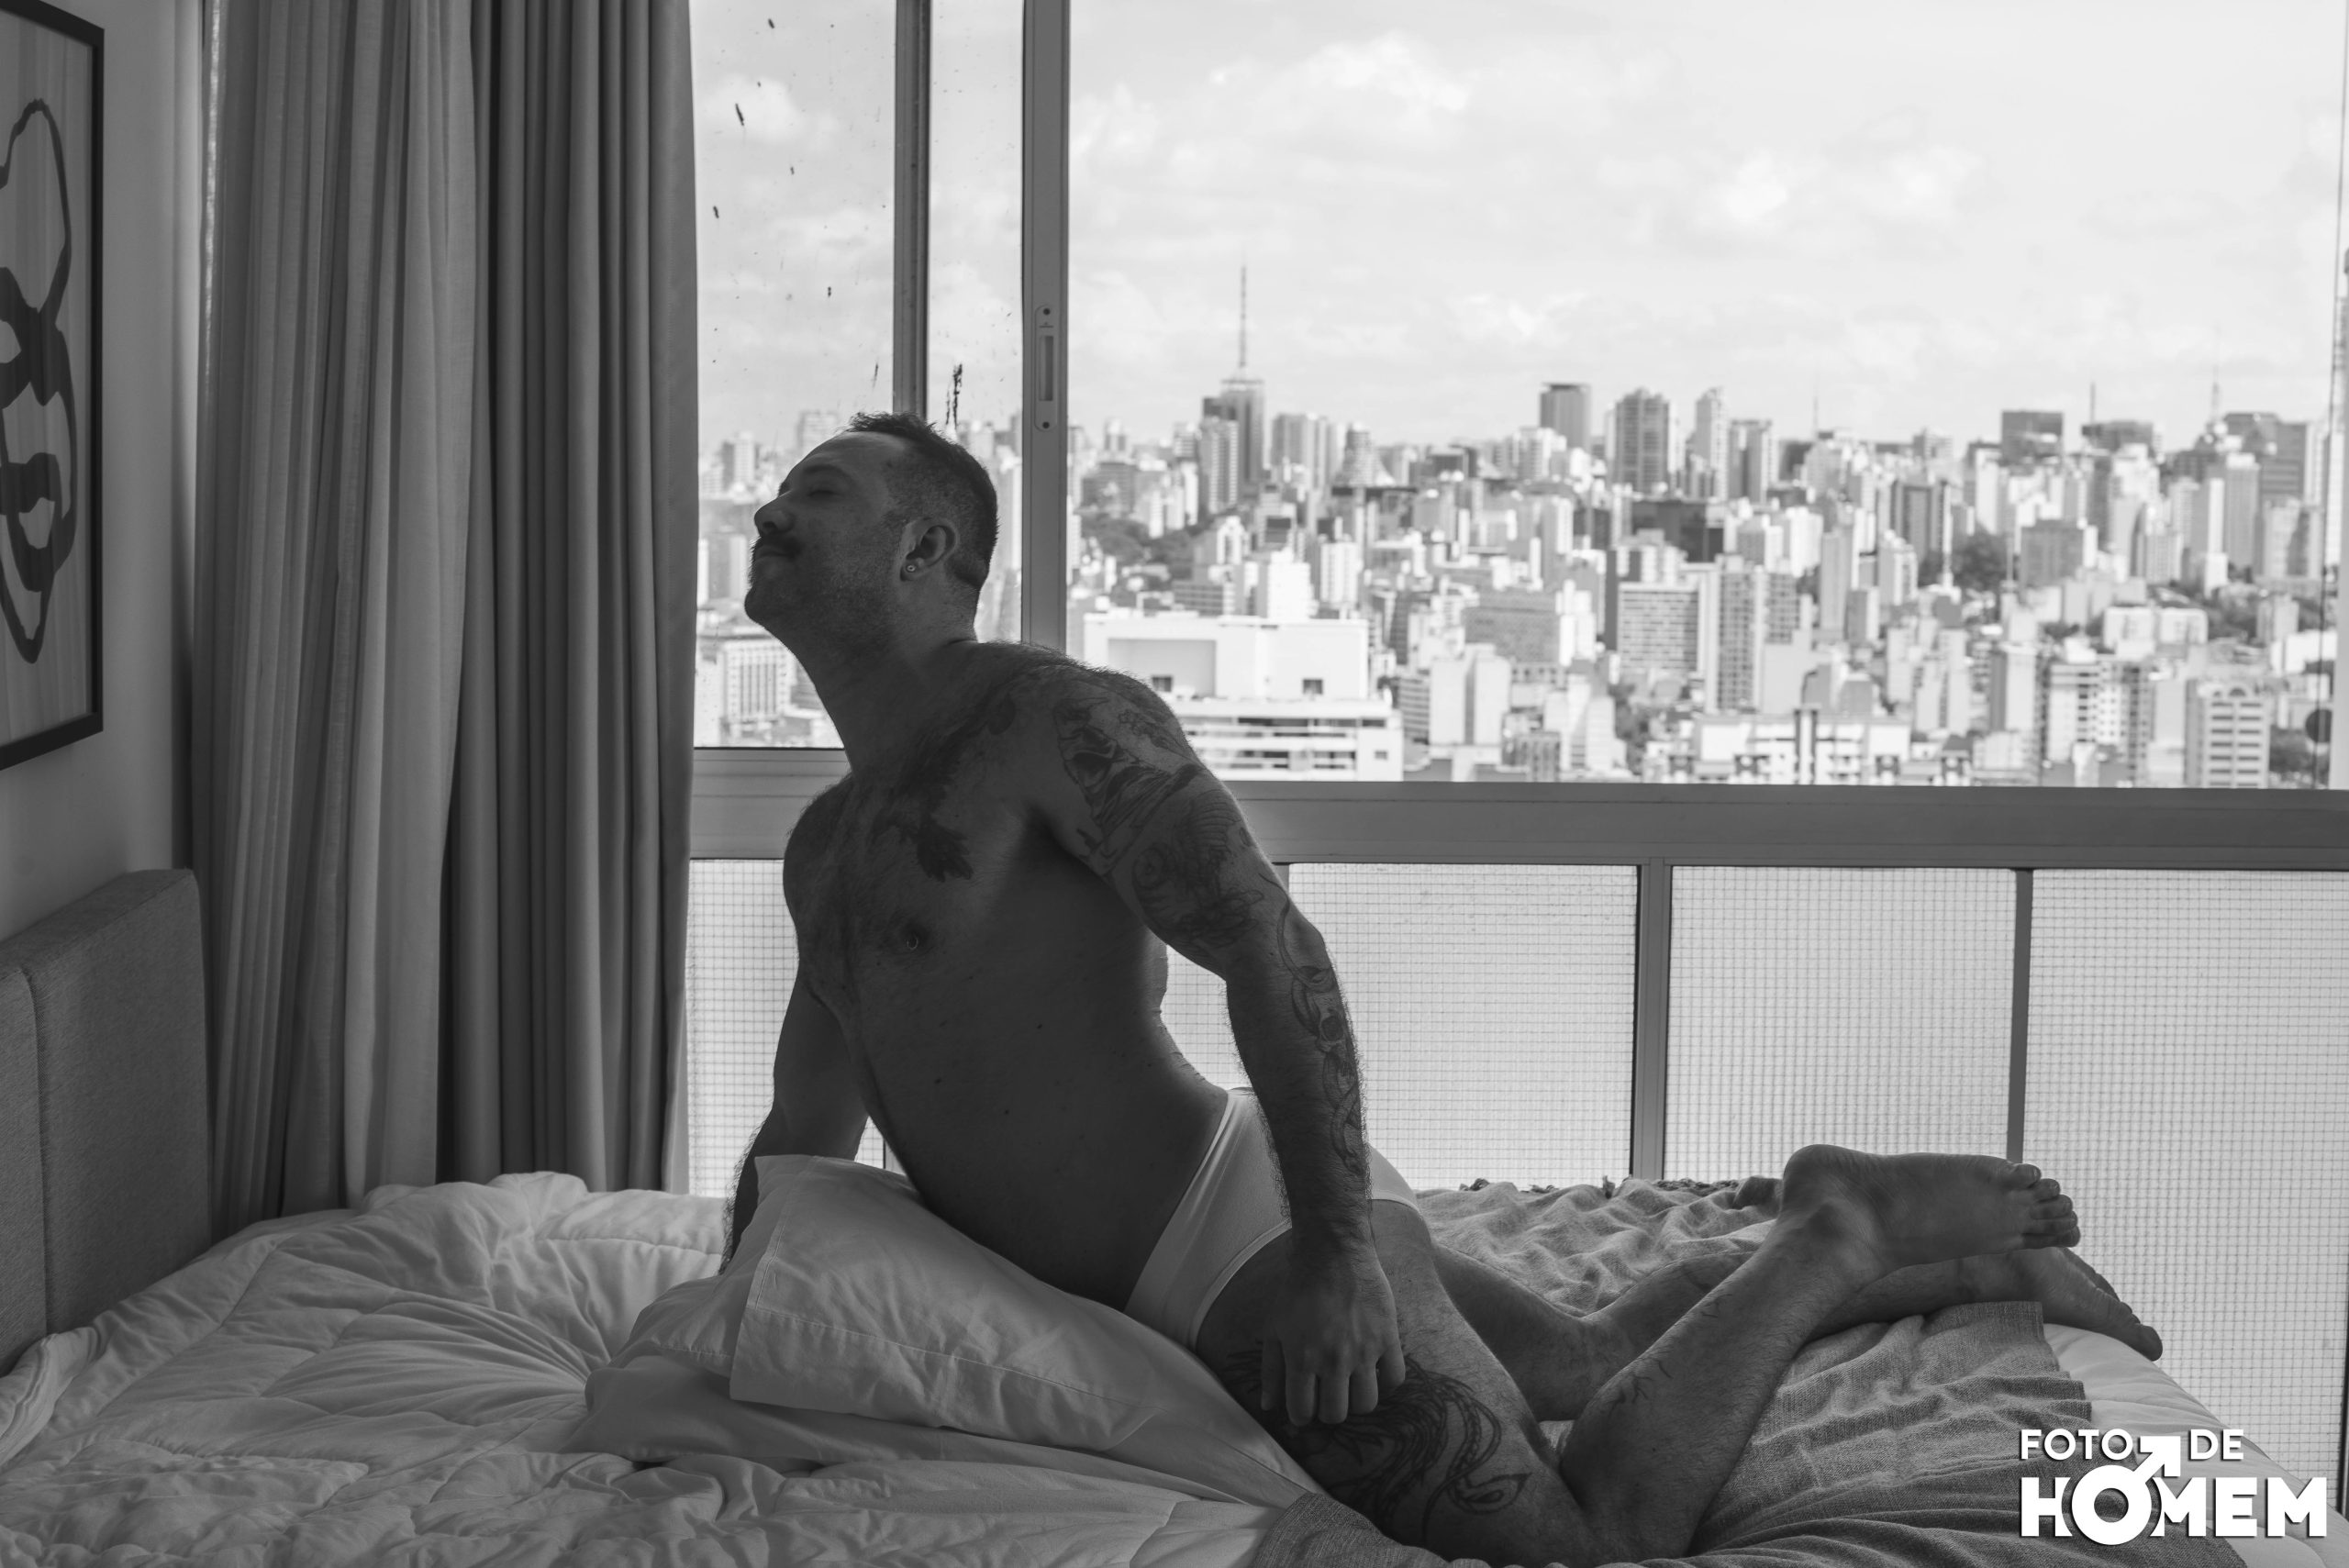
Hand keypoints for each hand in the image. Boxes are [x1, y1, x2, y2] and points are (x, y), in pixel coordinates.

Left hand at [1258, 1242, 1406, 1425]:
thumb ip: (1270, 1370)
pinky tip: (1375, 1375)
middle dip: (1328, 1412)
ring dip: (1356, 1402)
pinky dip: (1386, 1385)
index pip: (1303, 1412)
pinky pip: (1395, 1379)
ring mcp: (1364, 1351)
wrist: (1334, 1255)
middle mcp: (1334, 1361)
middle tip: (1327, 1397)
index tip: (1304, 1408)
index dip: (1301, 1416)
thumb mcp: (1274, 1328)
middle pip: (1336, 1414)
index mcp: (1302, 1359)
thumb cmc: (1299, 1291)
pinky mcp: (1388, 1339)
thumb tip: (1268, 1406)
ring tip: (1350, 1387)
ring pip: (1366, 1404)